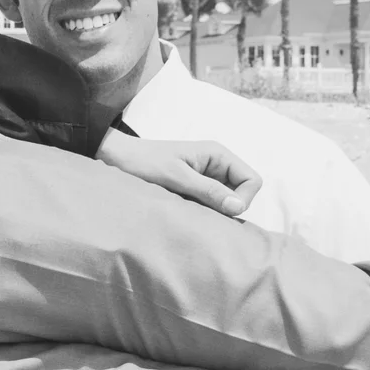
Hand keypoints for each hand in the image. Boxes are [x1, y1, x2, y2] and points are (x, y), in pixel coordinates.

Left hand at [94, 132, 262, 217]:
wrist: (117, 159)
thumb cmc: (144, 162)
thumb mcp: (176, 177)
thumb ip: (208, 190)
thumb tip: (237, 207)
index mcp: (217, 154)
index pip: (252, 180)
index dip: (244, 199)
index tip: (223, 211)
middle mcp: (217, 165)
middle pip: (243, 192)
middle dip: (231, 207)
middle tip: (205, 214)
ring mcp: (207, 178)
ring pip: (228, 201)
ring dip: (217, 211)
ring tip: (194, 213)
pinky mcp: (196, 189)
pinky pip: (212, 205)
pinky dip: (206, 212)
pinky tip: (189, 214)